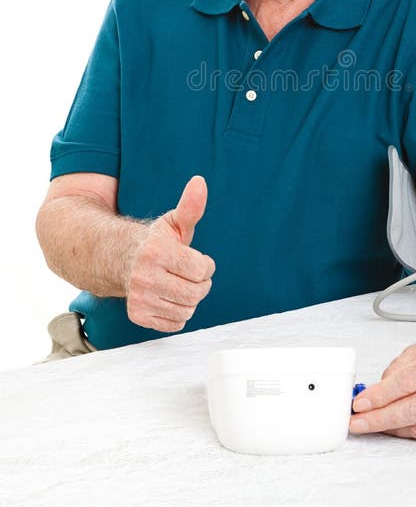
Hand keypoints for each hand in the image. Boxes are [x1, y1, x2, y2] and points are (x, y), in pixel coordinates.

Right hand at [125, 176, 215, 332]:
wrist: (119, 259)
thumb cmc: (154, 241)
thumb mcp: (173, 223)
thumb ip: (191, 207)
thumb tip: (200, 182)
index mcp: (156, 252)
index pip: (201, 270)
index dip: (205, 265)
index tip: (197, 260)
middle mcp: (144, 277)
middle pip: (195, 294)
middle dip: (200, 284)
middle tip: (191, 274)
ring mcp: (140, 298)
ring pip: (187, 310)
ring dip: (189, 299)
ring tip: (179, 284)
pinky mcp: (138, 315)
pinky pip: (175, 324)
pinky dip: (177, 313)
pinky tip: (168, 297)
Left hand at [349, 331, 415, 438]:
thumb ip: (399, 369)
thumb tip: (373, 393)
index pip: (409, 381)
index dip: (381, 395)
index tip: (359, 403)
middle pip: (414, 409)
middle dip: (380, 419)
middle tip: (357, 423)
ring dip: (392, 428)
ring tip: (371, 425)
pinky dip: (411, 432)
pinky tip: (397, 427)